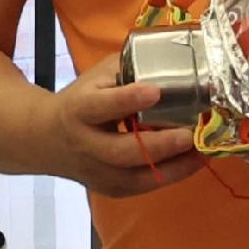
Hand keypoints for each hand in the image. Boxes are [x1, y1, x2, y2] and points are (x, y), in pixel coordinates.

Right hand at [48, 70, 198, 197]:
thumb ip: (126, 70)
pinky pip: (144, 186)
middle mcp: (86, 145)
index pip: (101, 106)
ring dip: (174, 165)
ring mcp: (98, 172)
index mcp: (79, 110)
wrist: (46, 140)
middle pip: (121, 151)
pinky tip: (194, 161)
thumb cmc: (80, 101)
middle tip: (189, 133)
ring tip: (202, 150)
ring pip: (136, 177)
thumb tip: (171, 60)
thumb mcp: (95, 78)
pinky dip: (173, 175)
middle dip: (158, 144)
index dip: (127, 99)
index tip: (156, 91)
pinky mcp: (110, 188)